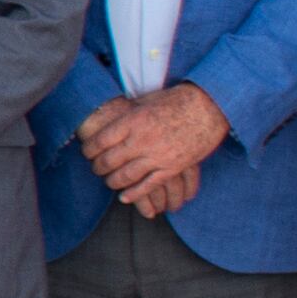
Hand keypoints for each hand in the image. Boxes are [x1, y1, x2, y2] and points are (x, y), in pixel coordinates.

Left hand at [81, 85, 230, 212]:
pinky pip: (148, 186)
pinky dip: (134, 194)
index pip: (101, 141)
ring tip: (109, 181)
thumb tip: (111, 116)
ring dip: (112, 181)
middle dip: (98, 167)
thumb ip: (129, 113)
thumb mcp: (147, 100)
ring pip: (125, 176)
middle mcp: (142, 139)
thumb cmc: (178, 100)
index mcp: (133, 120)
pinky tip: (124, 197)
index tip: (87, 152)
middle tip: (95, 168)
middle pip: (109, 160)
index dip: (89, 149)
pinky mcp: (172, 168)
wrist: (209, 107)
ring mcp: (157, 155)